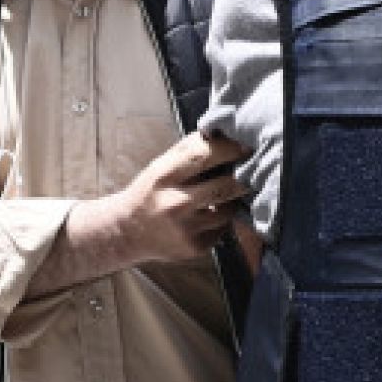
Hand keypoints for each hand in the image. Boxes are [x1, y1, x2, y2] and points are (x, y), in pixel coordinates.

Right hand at [76, 131, 253, 265]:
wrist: (126, 231)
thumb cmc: (151, 190)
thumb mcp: (162, 164)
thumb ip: (191, 149)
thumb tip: (227, 133)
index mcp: (165, 175)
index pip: (205, 155)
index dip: (231, 148)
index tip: (247, 144)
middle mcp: (174, 203)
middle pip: (226, 186)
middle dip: (246, 175)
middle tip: (255, 168)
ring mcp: (185, 228)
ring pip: (229, 210)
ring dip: (233, 200)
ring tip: (226, 193)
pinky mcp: (194, 247)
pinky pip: (223, 229)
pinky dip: (222, 221)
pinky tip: (209, 216)